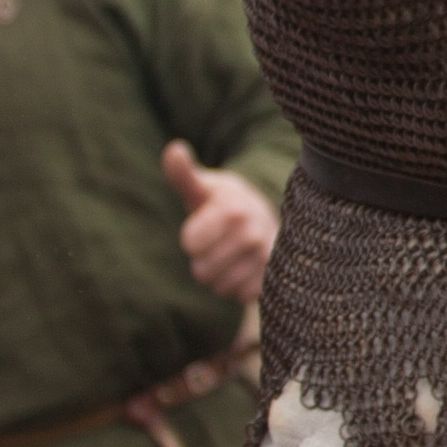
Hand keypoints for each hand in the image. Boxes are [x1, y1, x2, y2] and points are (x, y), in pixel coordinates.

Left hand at [165, 140, 277, 306]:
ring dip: (219, 275)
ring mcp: (266, 259)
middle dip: (204, 259)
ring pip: (219, 286)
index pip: (189, 244)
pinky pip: (238, 296)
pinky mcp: (273, 280)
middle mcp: (253, 234)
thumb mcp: (204, 188)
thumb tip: (173, 150)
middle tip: (220, 243)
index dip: (192, 237)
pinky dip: (237, 286)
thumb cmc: (225, 205)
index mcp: (234, 210)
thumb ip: (184, 175)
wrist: (270, 221)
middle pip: (201, 270)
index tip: (207, 224)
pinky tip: (246, 268)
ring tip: (233, 255)